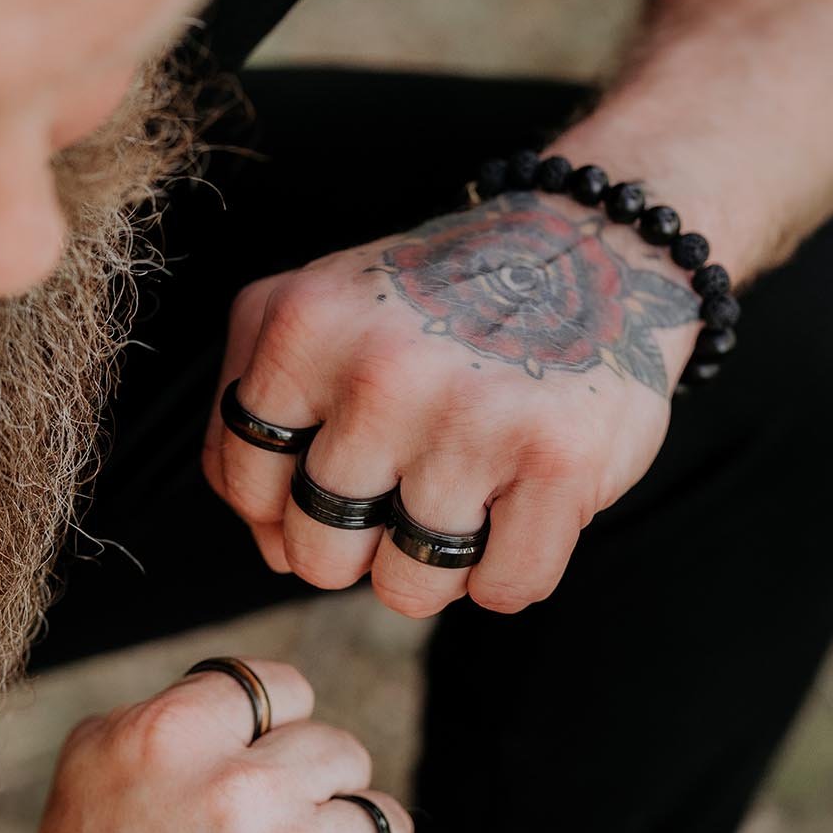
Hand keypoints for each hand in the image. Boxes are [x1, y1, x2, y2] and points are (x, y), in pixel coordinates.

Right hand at [0, 660, 449, 832]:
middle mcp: (240, 794)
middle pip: (338, 753)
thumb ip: (185, 714)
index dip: (270, 737)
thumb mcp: (96, 771)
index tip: (248, 782)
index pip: (281, 688)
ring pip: (384, 820)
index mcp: (172, 738)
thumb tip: (278, 708)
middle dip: (306, 800)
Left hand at [202, 190, 700, 617]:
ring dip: (439, 567)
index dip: (284, 507)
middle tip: (408, 491)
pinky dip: (511, 573)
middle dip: (361, 548)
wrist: (590, 242)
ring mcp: (470, 415)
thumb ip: (269, 428)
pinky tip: (521, 510)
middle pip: (319, 558)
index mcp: (301, 326)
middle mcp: (379, 370)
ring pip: (408, 590)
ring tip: (469, 497)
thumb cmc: (443, 308)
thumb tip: (275, 551)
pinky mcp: (557, 458)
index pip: (243, 486)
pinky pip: (502, 590)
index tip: (337, 474)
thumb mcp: (324, 321)